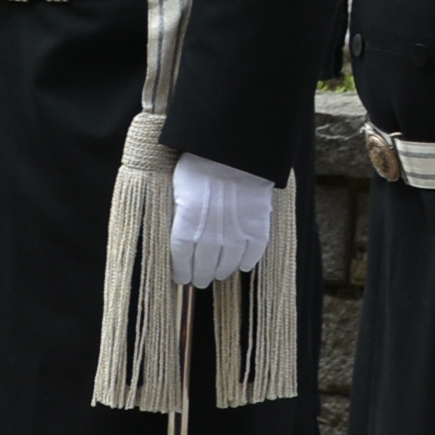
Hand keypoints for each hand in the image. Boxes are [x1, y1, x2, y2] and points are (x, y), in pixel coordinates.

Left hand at [165, 151, 276, 289]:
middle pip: (205, 265)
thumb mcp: (178, 189)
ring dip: (222, 271)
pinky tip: (244, 265)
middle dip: (201, 275)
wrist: (232, 153)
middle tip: (199, 281)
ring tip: (219, 274)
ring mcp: (236, 233)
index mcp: (186, 227)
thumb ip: (179, 214)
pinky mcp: (257, 227)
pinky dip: (248, 261)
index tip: (181, 278)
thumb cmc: (199, 164)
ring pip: (228, 263)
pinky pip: (253, 252)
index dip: (181, 271)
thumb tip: (178, 229)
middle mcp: (210, 236)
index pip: (182, 259)